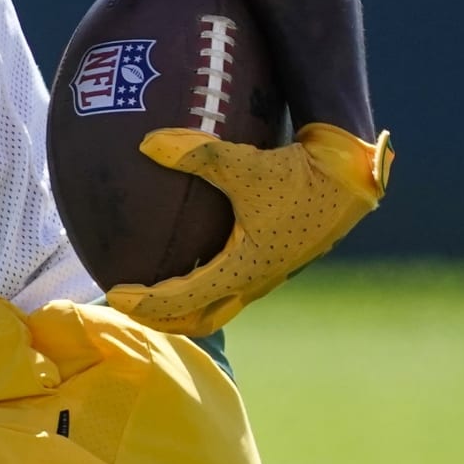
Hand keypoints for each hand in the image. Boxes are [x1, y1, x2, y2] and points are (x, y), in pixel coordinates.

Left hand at [105, 123, 392, 337]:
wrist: (349, 176)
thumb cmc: (297, 173)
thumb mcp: (242, 162)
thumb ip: (194, 153)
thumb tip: (146, 144)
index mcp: (245, 270)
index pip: (184, 300)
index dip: (146, 303)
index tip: (114, 295)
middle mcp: (256, 280)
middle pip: (200, 320)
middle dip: (161, 320)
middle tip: (126, 306)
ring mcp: (268, 274)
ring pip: (218, 306)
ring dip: (183, 307)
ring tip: (151, 292)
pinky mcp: (275, 259)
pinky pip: (231, 285)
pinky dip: (204, 285)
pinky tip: (191, 257)